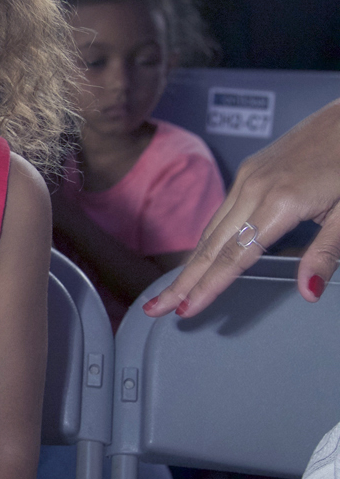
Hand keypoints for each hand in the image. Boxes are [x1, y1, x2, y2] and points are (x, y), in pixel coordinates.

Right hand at [143, 100, 339, 318]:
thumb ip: (324, 253)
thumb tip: (308, 291)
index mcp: (280, 202)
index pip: (235, 257)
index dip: (209, 287)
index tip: (187, 309)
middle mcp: (255, 188)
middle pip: (210, 246)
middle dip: (182, 281)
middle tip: (156, 308)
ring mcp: (249, 176)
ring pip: (212, 228)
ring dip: (190, 263)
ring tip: (172, 290)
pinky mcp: (251, 168)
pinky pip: (222, 211)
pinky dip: (207, 239)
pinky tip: (201, 255)